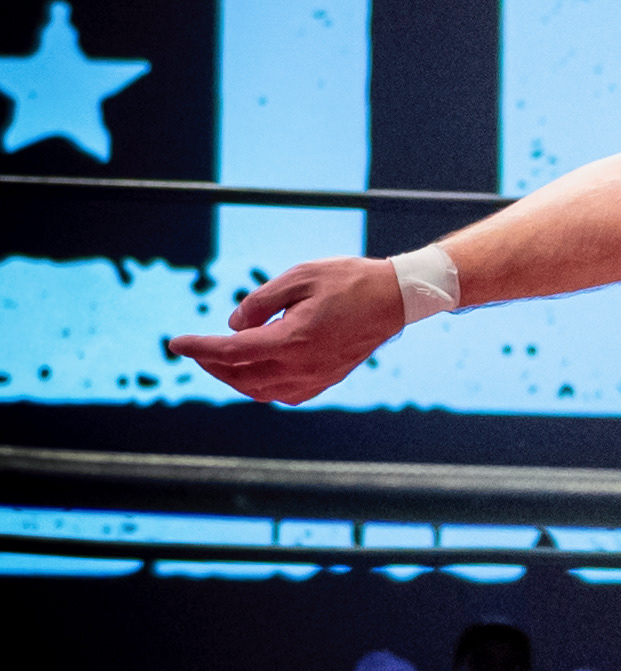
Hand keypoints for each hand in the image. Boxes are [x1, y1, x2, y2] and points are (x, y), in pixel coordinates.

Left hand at [164, 256, 402, 404]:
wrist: (394, 298)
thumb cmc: (348, 281)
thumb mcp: (298, 277)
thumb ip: (260, 301)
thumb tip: (233, 325)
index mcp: (292, 340)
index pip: (231, 352)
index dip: (199, 348)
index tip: (175, 343)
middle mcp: (302, 367)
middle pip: (241, 376)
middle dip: (212, 364)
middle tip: (195, 349)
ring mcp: (315, 379)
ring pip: (259, 391)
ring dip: (234, 377)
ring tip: (219, 359)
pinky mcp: (325, 381)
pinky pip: (282, 394)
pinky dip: (259, 385)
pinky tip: (254, 369)